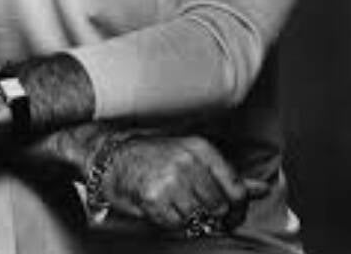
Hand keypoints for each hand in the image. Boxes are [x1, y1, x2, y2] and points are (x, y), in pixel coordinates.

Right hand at [101, 134, 267, 234]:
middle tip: (196, 212)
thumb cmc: (155, 158)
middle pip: (218, 208)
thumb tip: (261, 190)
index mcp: (202, 148)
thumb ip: (229, 176)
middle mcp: (188, 161)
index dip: (237, 210)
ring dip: (189, 220)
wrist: (113, 158)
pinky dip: (171, 224)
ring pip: (198, 218)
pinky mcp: (154, 198)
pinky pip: (176, 225)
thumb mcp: (193, 157)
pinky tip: (163, 209)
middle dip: (211, 217)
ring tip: (175, 206)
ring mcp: (171, 179)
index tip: (230, 217)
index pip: (236, 189)